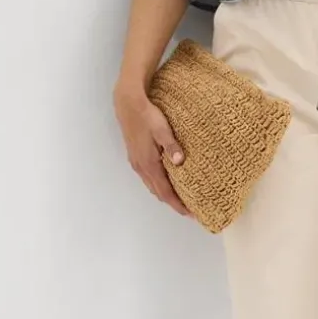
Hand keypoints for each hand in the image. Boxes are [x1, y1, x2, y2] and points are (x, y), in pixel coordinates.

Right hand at [112, 85, 192, 216]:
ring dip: (164, 194)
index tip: (189, 213)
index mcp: (149, 164)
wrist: (128, 105)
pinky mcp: (135, 157)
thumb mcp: (162, 129)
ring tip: (179, 199)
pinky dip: (158, 185)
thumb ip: (171, 145)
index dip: (177, 204)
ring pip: (151, 186)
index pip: (165, 191)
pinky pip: (148, 178)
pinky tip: (165, 182)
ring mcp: (136, 163)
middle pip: (158, 192)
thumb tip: (180, 161)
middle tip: (188, 209)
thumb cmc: (147, 116)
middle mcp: (141, 167)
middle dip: (173, 203)